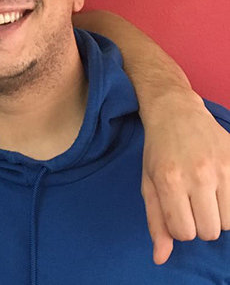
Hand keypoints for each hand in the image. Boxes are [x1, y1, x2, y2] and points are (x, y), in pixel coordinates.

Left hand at [141, 91, 229, 263]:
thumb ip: (156, 221)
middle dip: (199, 222)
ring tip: (205, 194)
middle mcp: (197, 174)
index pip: (185, 233)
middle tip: (191, 201)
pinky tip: (219, 188)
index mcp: (169, 180)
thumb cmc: (158, 150)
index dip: (180, 227)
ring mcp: (221, 168)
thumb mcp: (148, 182)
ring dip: (217, 214)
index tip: (176, 210)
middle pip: (209, 231)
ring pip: (229, 222)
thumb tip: (161, 258)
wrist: (175, 112)